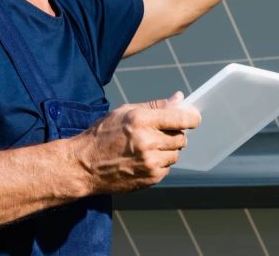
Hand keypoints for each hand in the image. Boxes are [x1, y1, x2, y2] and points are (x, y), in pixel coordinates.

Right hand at [70, 92, 200, 193]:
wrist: (84, 165)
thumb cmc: (103, 134)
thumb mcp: (125, 111)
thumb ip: (155, 106)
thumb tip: (179, 99)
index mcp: (141, 121)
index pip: (180, 118)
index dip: (192, 117)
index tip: (194, 117)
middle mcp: (147, 142)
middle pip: (181, 137)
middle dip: (175, 133)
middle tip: (159, 132)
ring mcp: (150, 162)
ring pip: (176, 154)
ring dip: (168, 149)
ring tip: (148, 146)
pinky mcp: (150, 178)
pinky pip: (167, 168)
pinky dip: (160, 163)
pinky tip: (143, 159)